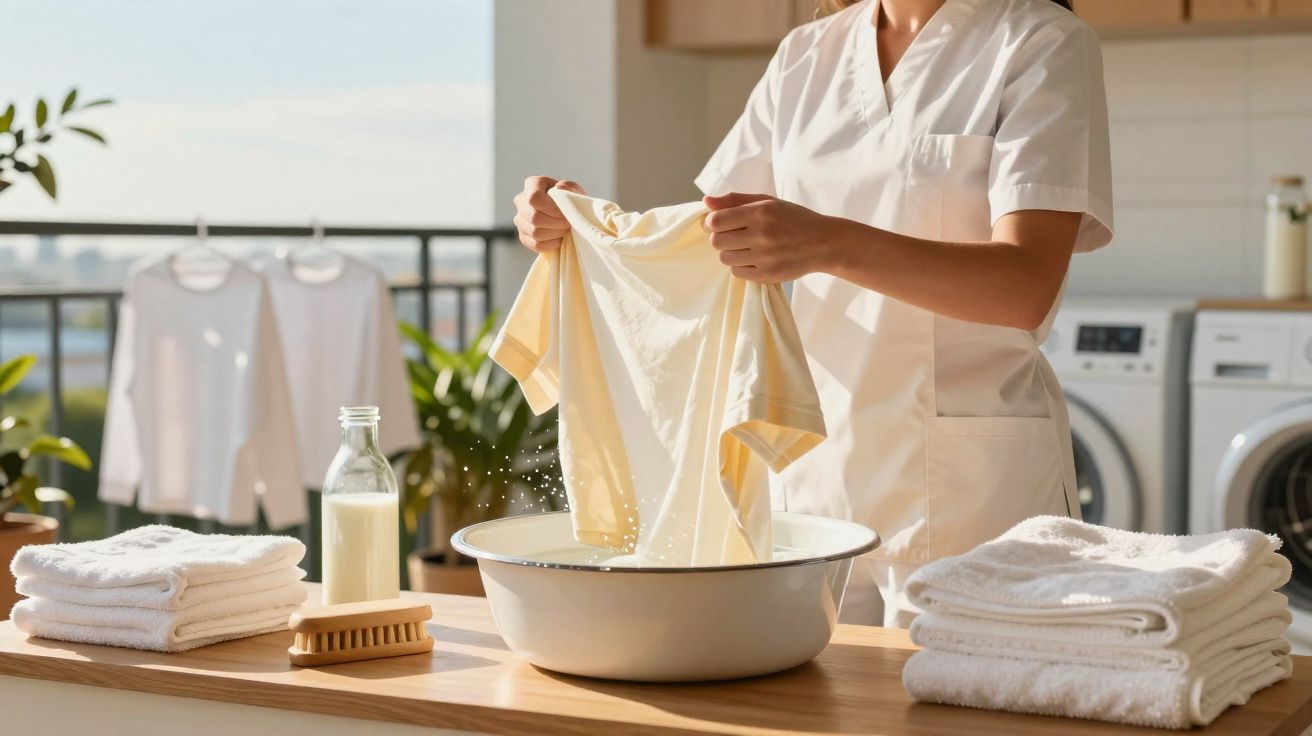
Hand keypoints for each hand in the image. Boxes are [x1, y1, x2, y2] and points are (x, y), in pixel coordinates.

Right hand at [513, 176, 586, 252]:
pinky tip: (559, 239)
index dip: (551, 209)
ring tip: (565, 230)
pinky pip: (535, 244)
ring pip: (535, 232)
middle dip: (556, 223)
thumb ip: (570, 186)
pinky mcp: (523, 236)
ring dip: (555, 234)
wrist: (568, 215)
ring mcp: (519, 219)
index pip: (534, 198)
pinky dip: (551, 244)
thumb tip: (559, 187)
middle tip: (568, 224)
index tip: (565, 215)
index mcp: (532, 184)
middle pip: (534, 217)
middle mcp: (521, 201)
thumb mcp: (575, 189)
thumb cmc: (571, 200)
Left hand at [702, 193, 840, 282]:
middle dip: (720, 238)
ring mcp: (764, 257)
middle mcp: (761, 234)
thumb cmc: (794, 219)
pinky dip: (741, 266)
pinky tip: (754, 258)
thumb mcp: (768, 202)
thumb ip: (736, 200)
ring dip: (730, 253)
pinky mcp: (767, 274)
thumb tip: (706, 202)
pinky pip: (737, 272)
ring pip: (725, 258)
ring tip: (746, 247)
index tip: (718, 223)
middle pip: (717, 241)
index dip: (712, 222)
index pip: (717, 220)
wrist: (823, 243)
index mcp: (760, 212)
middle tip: (734, 236)